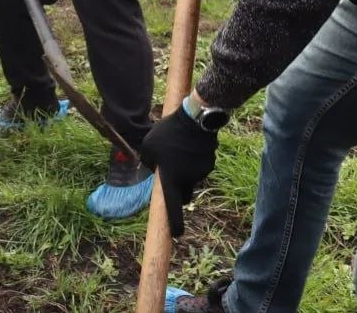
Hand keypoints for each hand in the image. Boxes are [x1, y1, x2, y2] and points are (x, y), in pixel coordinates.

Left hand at [139, 106, 219, 236]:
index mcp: (172, 180)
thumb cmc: (166, 134)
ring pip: (191, 178)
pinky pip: (199, 166)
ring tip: (178, 149)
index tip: (177, 235)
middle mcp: (188, 180)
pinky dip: (194, 161)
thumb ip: (147, 161)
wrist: (193, 121)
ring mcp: (201, 173)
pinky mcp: (210, 163)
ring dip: (185, 170)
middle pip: (183, 193)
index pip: (173, 208)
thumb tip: (151, 168)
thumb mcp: (148, 146)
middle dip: (177, 189)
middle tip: (170, 172)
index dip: (175, 223)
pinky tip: (189, 146)